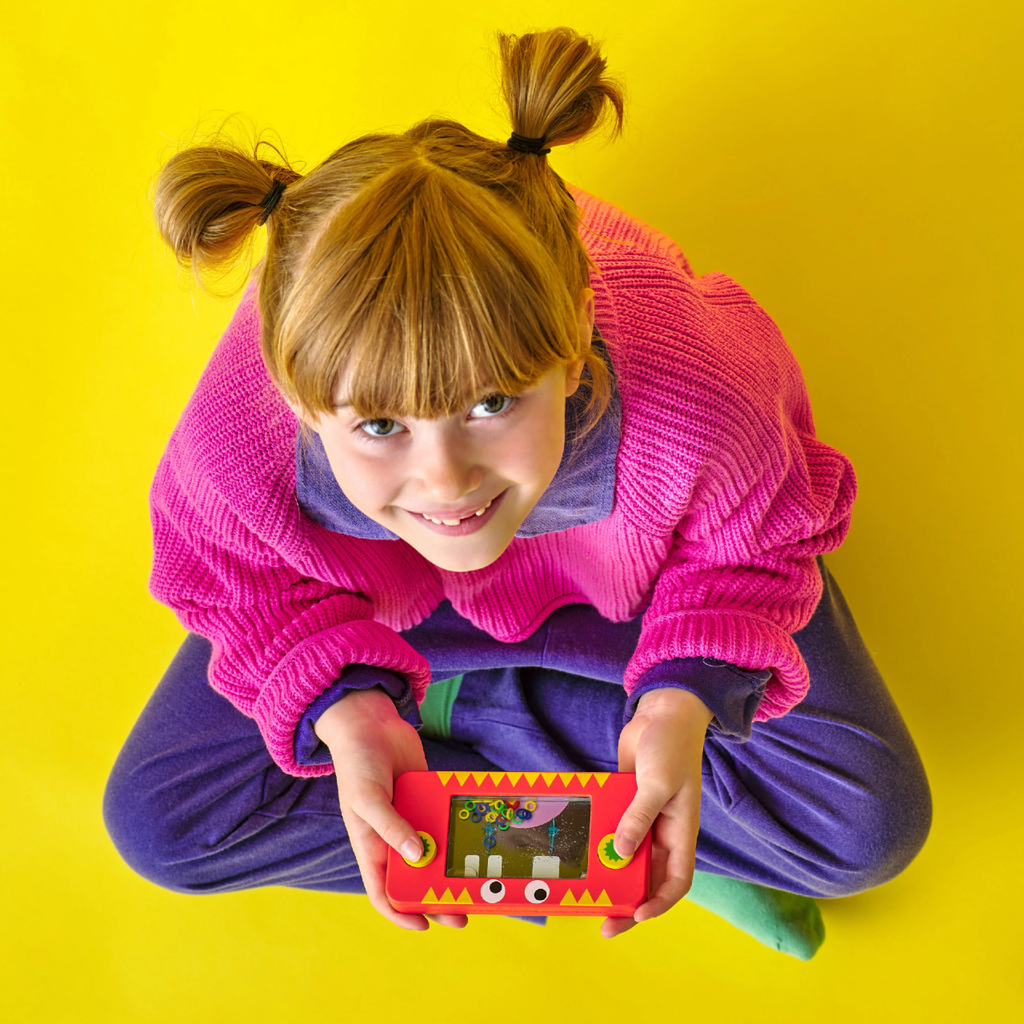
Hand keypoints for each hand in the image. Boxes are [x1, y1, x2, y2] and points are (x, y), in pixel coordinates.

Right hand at [314, 687, 467, 931]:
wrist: (370, 722)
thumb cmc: (358, 763)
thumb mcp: (367, 798)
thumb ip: (390, 827)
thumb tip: (416, 855)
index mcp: (371, 846)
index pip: (383, 891)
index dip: (401, 913)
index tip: (425, 925)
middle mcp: (393, 838)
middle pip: (416, 878)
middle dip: (437, 897)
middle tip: (464, 911)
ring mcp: (412, 819)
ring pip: (434, 852)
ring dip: (451, 867)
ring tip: (476, 880)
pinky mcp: (427, 799)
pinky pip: (443, 820)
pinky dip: (456, 831)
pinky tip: (476, 837)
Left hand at [602, 687, 713, 938]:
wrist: (662, 712)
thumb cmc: (670, 746)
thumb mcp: (658, 783)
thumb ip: (639, 818)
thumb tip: (620, 853)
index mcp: (681, 832)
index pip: (676, 881)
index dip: (658, 903)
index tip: (635, 914)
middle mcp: (663, 831)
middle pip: (647, 878)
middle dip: (628, 899)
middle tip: (602, 919)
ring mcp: (643, 818)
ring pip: (627, 857)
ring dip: (610, 872)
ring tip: (587, 889)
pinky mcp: (625, 803)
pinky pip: (612, 829)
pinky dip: (599, 839)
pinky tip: (579, 847)